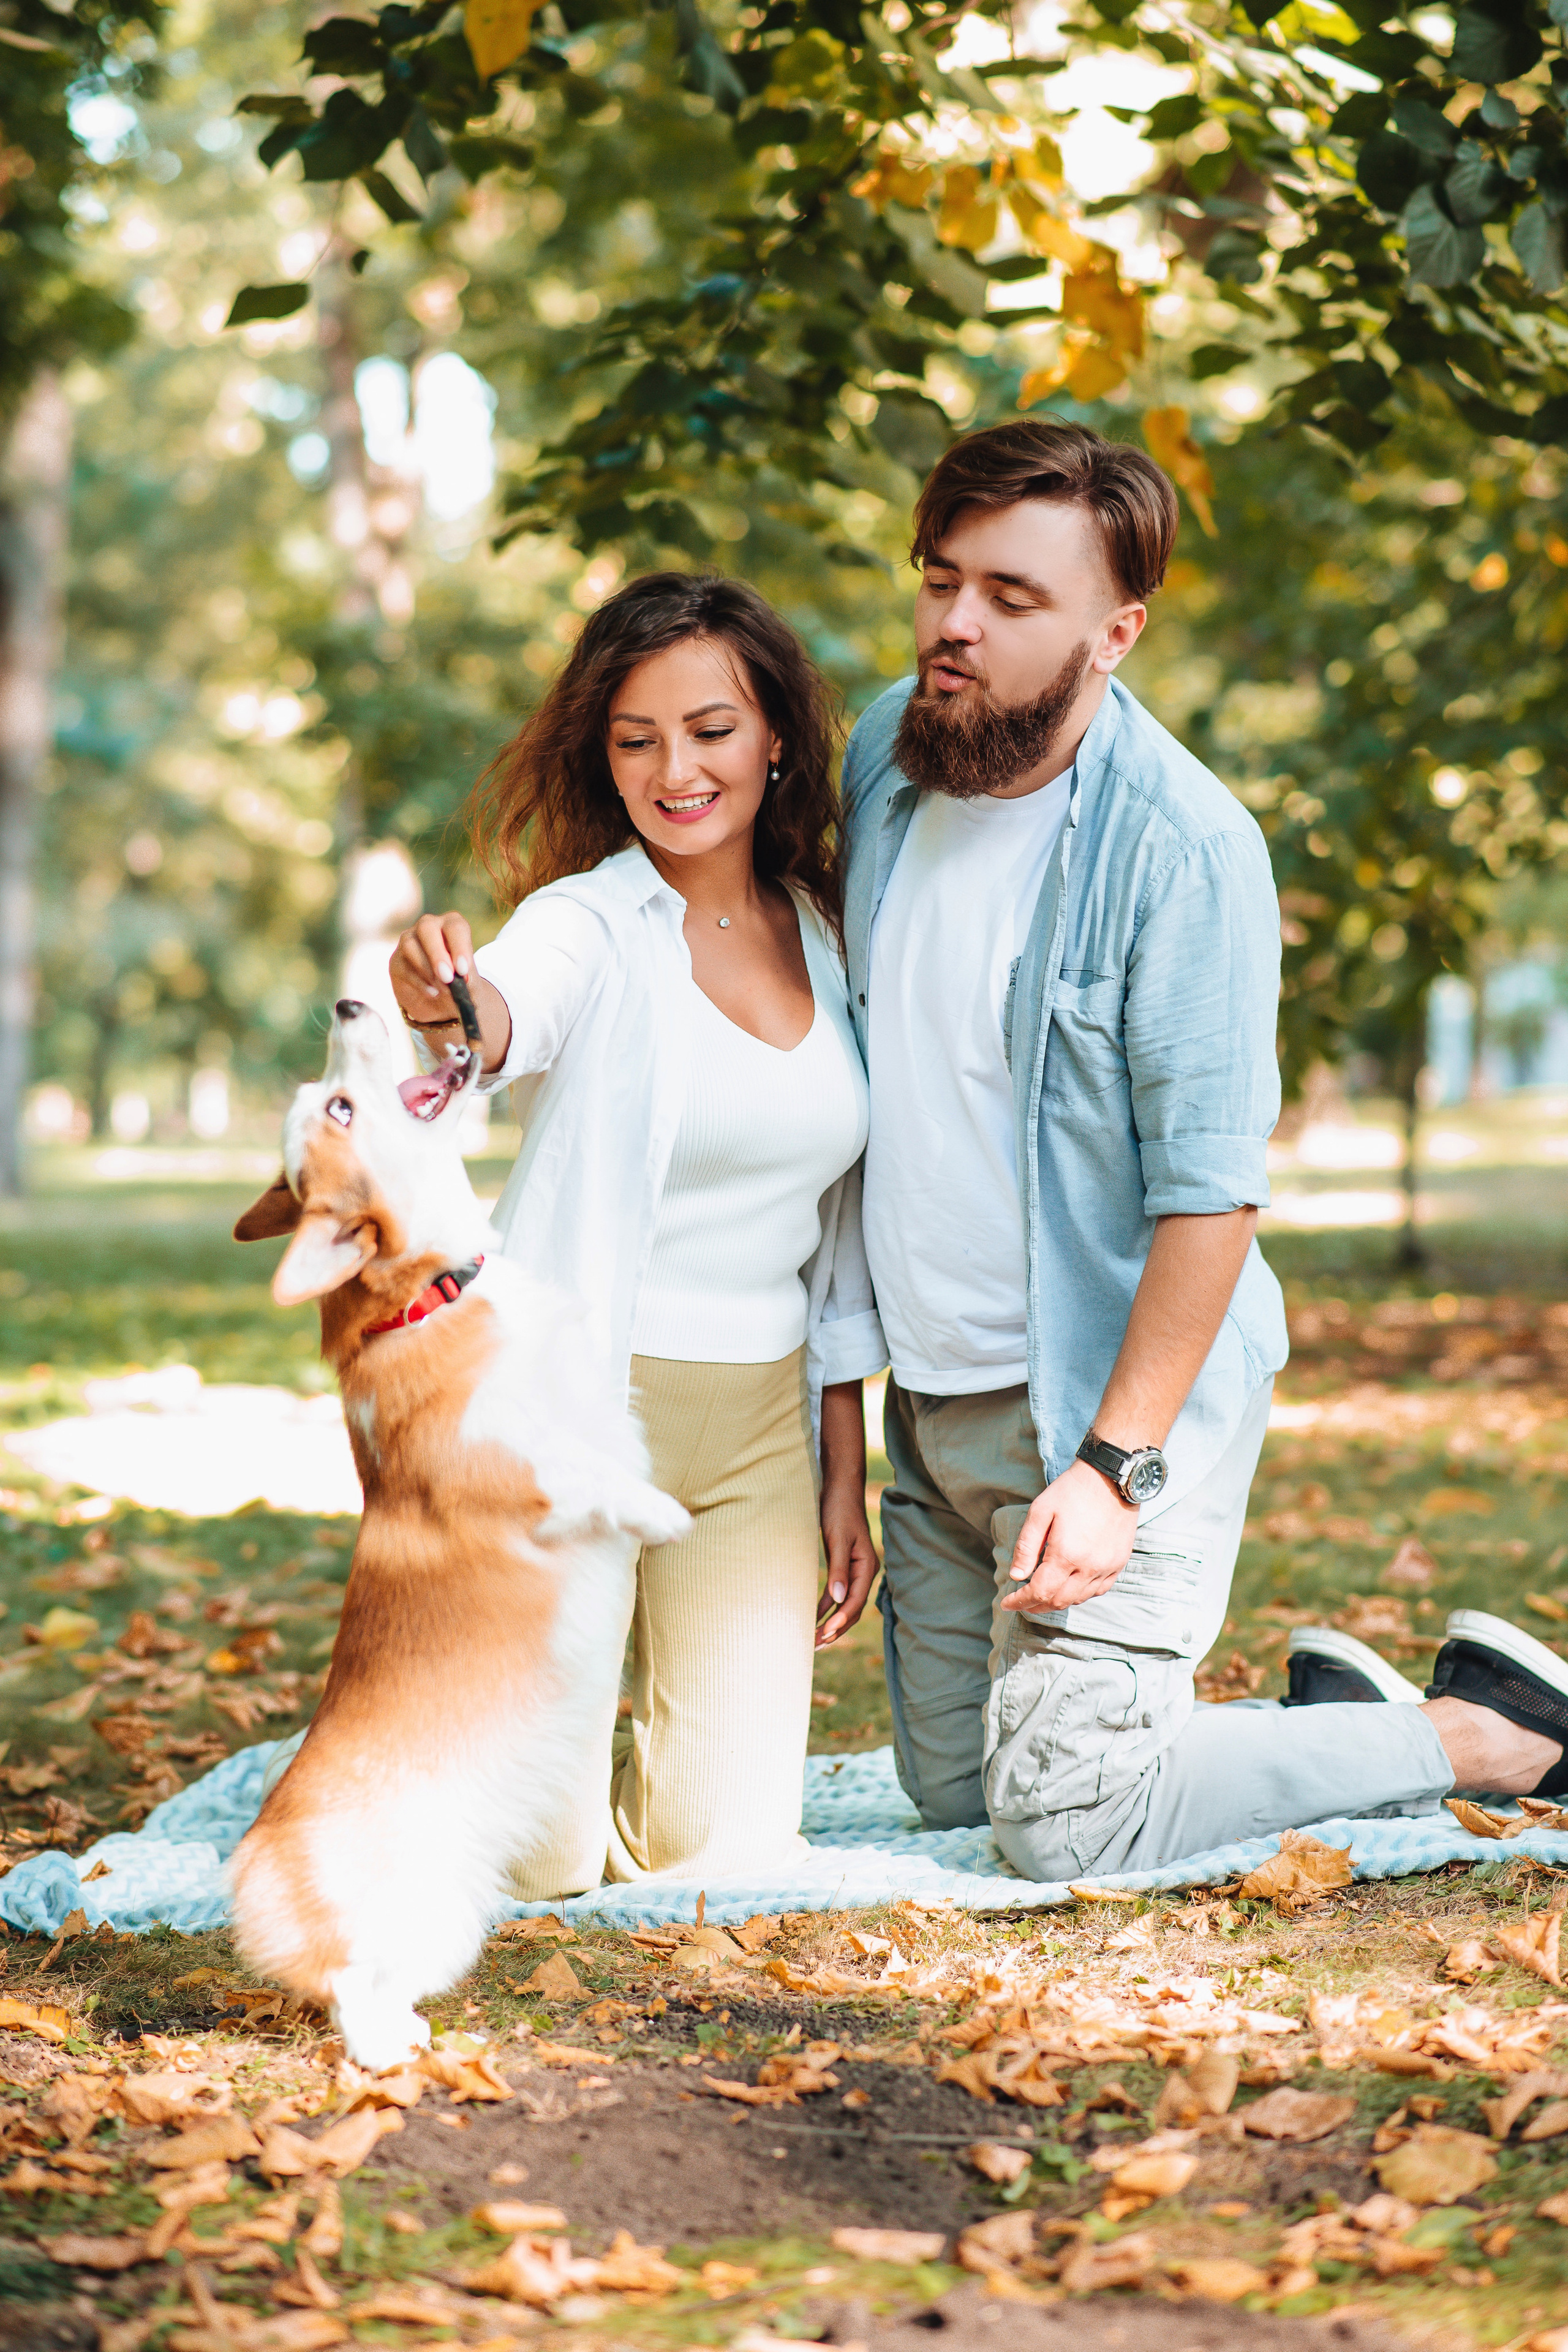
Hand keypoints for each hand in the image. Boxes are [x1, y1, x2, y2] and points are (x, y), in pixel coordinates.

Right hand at [390, 912, 475, 1031]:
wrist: (443, 1002)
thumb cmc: (461, 984)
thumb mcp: (471, 982)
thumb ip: (467, 978)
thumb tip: (461, 977)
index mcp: (452, 925)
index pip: (455, 927)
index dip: (459, 947)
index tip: (462, 970)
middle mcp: (429, 926)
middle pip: (427, 928)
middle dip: (437, 954)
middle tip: (448, 978)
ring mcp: (409, 941)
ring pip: (409, 945)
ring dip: (427, 969)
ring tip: (443, 990)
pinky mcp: (397, 961)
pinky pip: (402, 966)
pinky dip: (418, 982)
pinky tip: (433, 993)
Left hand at [815, 1486, 878, 1648]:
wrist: (839, 1489)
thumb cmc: (839, 1510)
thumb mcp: (838, 1539)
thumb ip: (839, 1569)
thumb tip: (837, 1599)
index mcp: (867, 1566)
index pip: (855, 1601)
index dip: (841, 1619)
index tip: (825, 1633)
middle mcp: (863, 1572)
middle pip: (852, 1609)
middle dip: (835, 1629)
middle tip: (815, 1645)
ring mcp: (854, 1571)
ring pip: (844, 1605)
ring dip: (830, 1622)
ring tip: (813, 1639)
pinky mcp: (843, 1567)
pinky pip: (836, 1594)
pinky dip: (824, 1606)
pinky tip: (811, 1616)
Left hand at [1000, 1458, 1137, 1614]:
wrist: (1111, 1477)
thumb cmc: (1071, 1491)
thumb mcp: (1040, 1512)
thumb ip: (1026, 1546)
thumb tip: (1016, 1576)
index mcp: (1066, 1555)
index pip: (1039, 1592)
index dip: (1020, 1601)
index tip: (1007, 1603)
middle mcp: (1089, 1567)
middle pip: (1059, 1601)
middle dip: (1036, 1606)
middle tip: (1022, 1602)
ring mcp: (1107, 1567)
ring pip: (1079, 1599)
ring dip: (1057, 1602)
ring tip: (1042, 1595)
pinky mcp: (1119, 1563)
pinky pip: (1098, 1590)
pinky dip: (1080, 1594)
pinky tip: (1070, 1586)